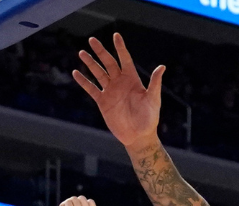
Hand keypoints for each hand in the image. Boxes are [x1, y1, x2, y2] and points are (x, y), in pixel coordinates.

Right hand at [72, 34, 164, 149]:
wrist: (138, 136)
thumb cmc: (149, 119)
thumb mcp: (153, 100)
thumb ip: (155, 83)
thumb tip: (162, 67)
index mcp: (132, 80)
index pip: (125, 59)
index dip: (120, 48)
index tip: (116, 35)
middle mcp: (120, 82)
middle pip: (108, 63)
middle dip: (101, 51)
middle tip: (92, 39)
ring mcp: (110, 91)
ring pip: (98, 73)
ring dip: (90, 63)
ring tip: (82, 53)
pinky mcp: (103, 101)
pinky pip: (91, 89)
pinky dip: (83, 81)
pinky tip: (76, 73)